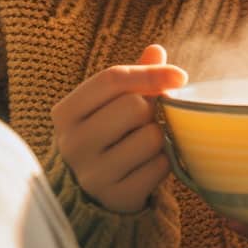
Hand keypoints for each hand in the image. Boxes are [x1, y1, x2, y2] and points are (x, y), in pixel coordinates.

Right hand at [51, 44, 186, 212]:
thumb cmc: (108, 135)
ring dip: (159, 138)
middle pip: (134, 106)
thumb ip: (133, 77)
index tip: (180, 75)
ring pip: (151, 137)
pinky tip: (148, 165)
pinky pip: (159, 167)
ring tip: (144, 144)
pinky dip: (163, 163)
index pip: (112, 79)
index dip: (150, 73)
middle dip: (150, 110)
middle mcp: (73, 143)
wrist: (93, 192)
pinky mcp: (116, 196)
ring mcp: (92, 173)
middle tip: (145, 121)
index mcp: (67, 112)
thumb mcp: (112, 104)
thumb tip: (156, 50)